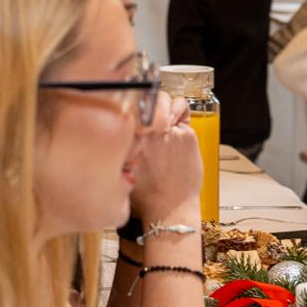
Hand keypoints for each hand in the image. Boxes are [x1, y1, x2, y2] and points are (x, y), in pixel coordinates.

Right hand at [128, 97, 199, 221]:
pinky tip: (178, 127)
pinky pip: (185, 112)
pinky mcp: (187, 134)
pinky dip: (183, 117)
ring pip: (169, 102)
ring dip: (169, 110)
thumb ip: (122, 143)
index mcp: (127, 134)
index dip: (136, 105)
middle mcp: (146, 128)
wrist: (167, 208)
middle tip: (155, 120)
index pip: (131, 102)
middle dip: (154, 105)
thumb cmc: (146, 193)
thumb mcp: (121, 165)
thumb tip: (120, 125)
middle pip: (151, 98)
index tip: (139, 112)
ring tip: (167, 123)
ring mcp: (168, 130)